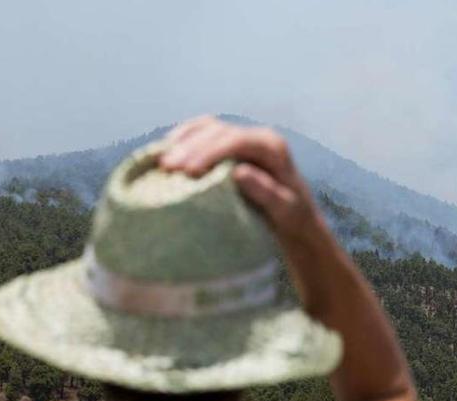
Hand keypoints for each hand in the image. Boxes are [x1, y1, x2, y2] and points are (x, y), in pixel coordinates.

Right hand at [158, 116, 326, 246]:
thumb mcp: (285, 209)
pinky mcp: (229, 145)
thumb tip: (239, 172)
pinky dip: (183, 140)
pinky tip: (165, 151)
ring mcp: (242, 138)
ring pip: (207, 128)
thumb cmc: (291, 216)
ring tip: (161, 162)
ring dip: (182, 142)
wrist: (295, 216)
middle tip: (167, 168)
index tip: (189, 171)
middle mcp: (257, 136)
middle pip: (218, 132)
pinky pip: (202, 134)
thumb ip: (266, 191)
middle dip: (190, 148)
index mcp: (272, 147)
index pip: (237, 141)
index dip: (210, 152)